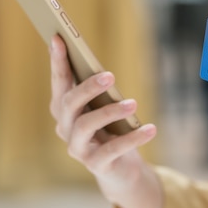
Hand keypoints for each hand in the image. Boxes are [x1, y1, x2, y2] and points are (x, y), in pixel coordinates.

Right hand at [48, 35, 156, 199]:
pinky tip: (150, 129)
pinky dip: (132, 138)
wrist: (121, 169)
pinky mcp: (95, 165)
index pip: (59, 82)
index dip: (57, 61)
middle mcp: (65, 127)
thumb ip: (101, 90)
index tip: (58, 38)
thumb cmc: (113, 129)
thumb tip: (103, 72)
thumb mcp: (107, 106)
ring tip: (133, 103)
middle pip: (68, 103)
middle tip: (110, 75)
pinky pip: (112, 149)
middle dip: (87, 87)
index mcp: (65, 108)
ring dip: (110, 112)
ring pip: (86, 125)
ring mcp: (77, 148)